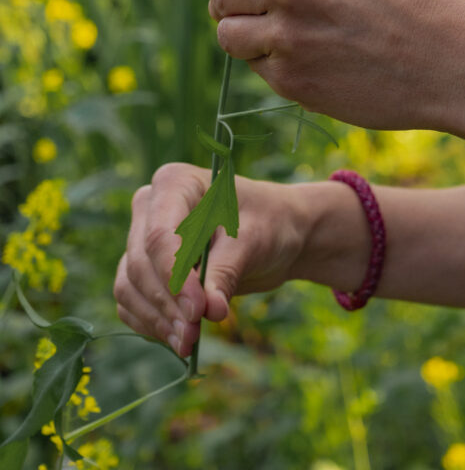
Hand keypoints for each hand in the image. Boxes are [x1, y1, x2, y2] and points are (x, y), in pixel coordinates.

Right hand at [113, 163, 309, 356]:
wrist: (273, 233)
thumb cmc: (267, 223)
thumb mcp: (254, 242)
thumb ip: (227, 272)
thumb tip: (209, 311)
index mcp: (175, 183)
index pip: (159, 235)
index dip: (174, 278)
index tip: (198, 311)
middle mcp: (150, 207)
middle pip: (140, 263)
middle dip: (167, 304)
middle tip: (194, 336)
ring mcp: (142, 237)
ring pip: (129, 285)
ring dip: (156, 319)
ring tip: (188, 343)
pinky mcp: (144, 267)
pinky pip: (130, 300)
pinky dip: (150, 322)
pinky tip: (176, 338)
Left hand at [200, 0, 464, 140]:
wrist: (448, 57)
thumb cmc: (403, 3)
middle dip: (225, 6)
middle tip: (242, 17)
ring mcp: (286, 32)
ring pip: (227, 34)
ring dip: (243, 39)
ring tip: (281, 42)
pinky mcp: (290, 77)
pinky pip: (257, 69)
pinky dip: (273, 68)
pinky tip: (310, 63)